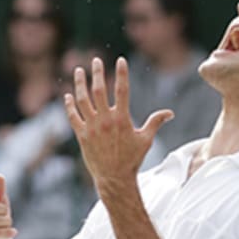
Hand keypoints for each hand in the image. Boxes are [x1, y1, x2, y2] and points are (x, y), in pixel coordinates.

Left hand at [63, 56, 172, 197]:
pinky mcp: (81, 136)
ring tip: (78, 70)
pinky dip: (69, 105)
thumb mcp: (146, 140)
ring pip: (83, 100)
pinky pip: (73, 117)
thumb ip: (156, 122)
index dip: (122, 73)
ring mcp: (92, 128)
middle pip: (99, 90)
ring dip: (80, 84)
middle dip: (98, 73)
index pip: (123, 90)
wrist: (114, 178)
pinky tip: (68, 95)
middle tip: (96, 60)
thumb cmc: (132, 159)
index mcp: (122, 119)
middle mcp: (105, 121)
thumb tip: (170, 113)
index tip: (120, 60)